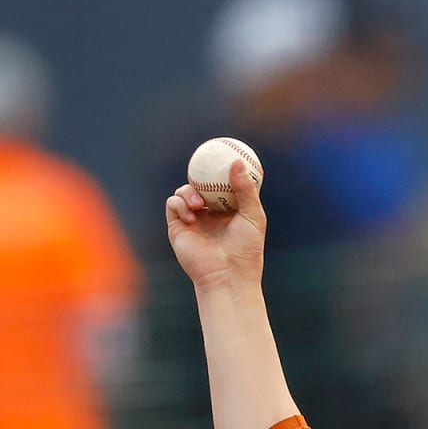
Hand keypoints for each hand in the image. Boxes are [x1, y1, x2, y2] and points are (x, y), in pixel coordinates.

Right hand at [165, 160, 266, 289]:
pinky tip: (191, 213)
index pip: (224, 184)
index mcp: (230, 210)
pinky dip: (179, 203)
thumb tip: (237, 162)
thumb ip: (245, 189)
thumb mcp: (253, 216)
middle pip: (201, 184)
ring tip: (199, 204)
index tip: (226, 154)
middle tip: (205, 165)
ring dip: (189, 192)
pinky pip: (172, 204)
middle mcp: (210, 213)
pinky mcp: (177, 226)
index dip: (224, 170)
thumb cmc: (246, 249)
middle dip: (201, 175)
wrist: (227, 275)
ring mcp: (193, 219)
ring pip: (184, 191)